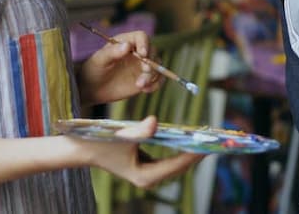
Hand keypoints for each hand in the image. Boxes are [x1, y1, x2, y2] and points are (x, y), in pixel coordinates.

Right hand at [77, 115, 201, 187]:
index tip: (210, 143)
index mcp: (145, 176)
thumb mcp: (120, 135)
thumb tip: (155, 122)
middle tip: (217, 139)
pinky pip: (170, 158)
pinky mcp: (146, 165)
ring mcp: (148, 172)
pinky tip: (190, 137)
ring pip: (176, 162)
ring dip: (191, 150)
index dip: (194, 153)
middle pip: (180, 166)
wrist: (81, 149)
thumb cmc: (100, 142)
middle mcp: (148, 177)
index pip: (177, 165)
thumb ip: (139, 130)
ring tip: (208, 138)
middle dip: (197, 153)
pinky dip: (180, 148)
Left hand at [78, 30, 160, 104]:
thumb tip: (127, 45)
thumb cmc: (93, 70)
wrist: (92, 88)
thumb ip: (112, 52)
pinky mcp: (144, 78)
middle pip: (152, 51)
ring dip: (152, 75)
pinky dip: (155, 84)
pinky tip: (145, 90)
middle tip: (144, 71)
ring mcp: (142, 65)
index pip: (141, 37)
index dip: (144, 44)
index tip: (142, 54)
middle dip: (151, 61)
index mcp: (126, 41)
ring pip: (156, 67)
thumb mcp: (100, 60)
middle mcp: (137, 52)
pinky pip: (157, 79)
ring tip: (140, 86)